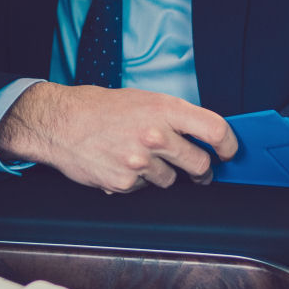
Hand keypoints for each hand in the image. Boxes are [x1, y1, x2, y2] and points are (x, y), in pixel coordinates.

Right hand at [0, 83, 236, 192]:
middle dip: (201, 170)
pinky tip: (120, 164)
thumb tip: (201, 135)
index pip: (215, 130)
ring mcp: (140, 162)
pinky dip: (136, 181)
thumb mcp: (143, 99)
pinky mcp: (124, 182)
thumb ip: (173, 116)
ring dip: (163, 173)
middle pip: (200, 164)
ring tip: (140, 157)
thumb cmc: (100, 108)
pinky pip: (144, 188)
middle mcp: (155, 135)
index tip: (227, 152)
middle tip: (197, 170)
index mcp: (164, 109)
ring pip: (171, 180)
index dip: (228, 145)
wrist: (60, 123)